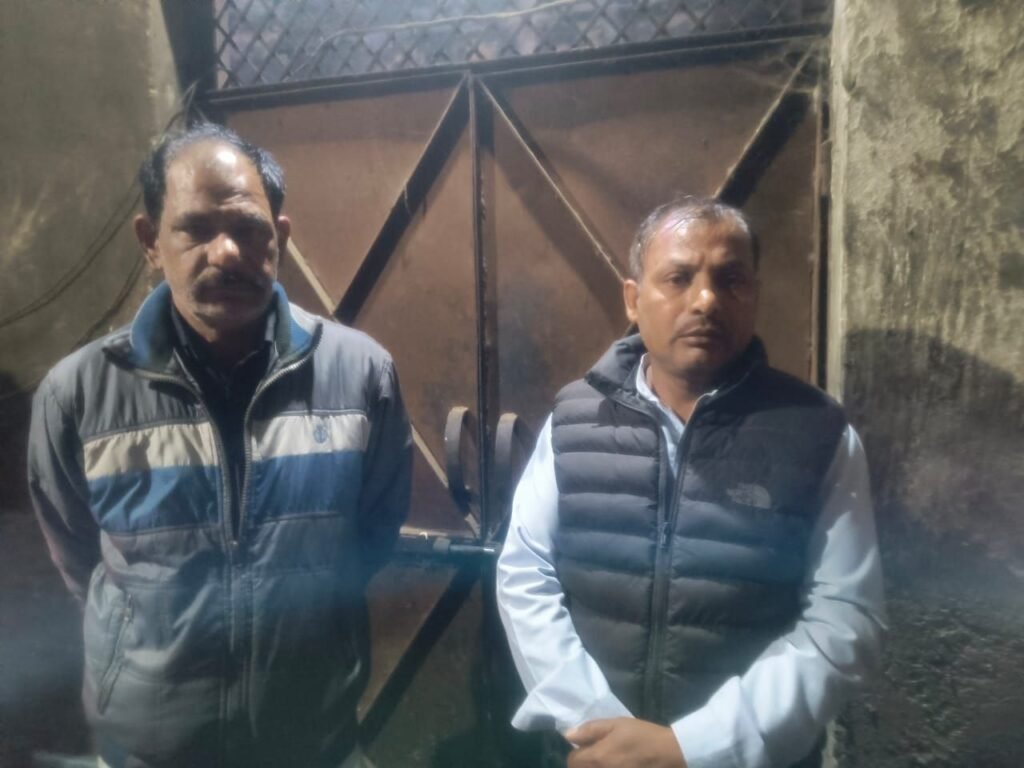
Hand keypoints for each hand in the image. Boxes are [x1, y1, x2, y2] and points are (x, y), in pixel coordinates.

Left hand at [565, 717, 686, 767]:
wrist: (670, 753)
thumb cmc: (642, 735)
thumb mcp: (617, 724)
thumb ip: (591, 729)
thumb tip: (569, 735)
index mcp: (598, 757)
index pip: (572, 761)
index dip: (577, 753)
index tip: (586, 748)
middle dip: (584, 763)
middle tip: (597, 755)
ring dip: (594, 767)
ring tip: (608, 761)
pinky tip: (618, 765)